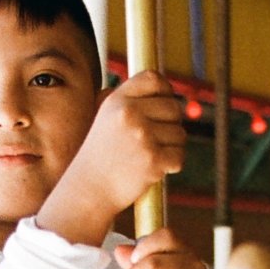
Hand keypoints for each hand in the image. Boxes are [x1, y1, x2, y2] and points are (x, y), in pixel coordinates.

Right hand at [62, 70, 185, 213]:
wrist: (89, 189)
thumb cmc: (102, 154)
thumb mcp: (107, 118)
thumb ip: (132, 100)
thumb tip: (168, 90)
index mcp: (117, 100)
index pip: (154, 79)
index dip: (164, 90)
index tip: (161, 104)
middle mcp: (129, 114)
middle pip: (173, 107)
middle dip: (170, 124)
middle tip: (152, 139)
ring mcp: (142, 137)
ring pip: (179, 133)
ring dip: (171, 146)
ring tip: (147, 156)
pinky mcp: (153, 160)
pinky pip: (179, 156)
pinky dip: (171, 164)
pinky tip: (153, 168)